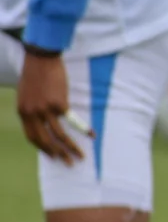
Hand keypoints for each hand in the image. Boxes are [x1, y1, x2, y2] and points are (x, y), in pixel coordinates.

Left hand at [16, 47, 81, 163]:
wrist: (40, 58)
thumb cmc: (35, 73)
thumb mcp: (27, 93)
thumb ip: (32, 108)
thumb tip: (41, 119)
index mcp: (23, 112)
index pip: (32, 137)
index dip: (42, 148)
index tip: (52, 155)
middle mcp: (32, 114)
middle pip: (45, 140)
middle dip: (57, 154)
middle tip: (67, 163)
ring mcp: (46, 110)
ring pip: (59, 134)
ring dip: (70, 147)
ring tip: (80, 156)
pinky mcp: (59, 104)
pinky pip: (72, 120)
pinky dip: (83, 128)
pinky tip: (91, 134)